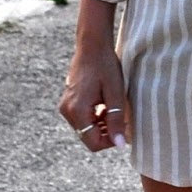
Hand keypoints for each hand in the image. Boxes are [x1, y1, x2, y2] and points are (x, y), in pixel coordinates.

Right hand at [59, 36, 129, 154]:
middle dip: (107, 133)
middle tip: (122, 117)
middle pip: (89, 137)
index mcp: (77, 111)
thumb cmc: (106, 67)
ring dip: (102, 125)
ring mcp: (66, 106)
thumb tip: (120, 144)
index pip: (93, 143)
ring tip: (115, 109)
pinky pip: (83, 119)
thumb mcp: (116, 95)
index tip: (125, 128)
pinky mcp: (69, 102)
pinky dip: (96, 118)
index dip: (111, 141)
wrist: (92, 46)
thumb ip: (116, 121)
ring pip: (86, 129)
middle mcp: (67, 111)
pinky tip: (107, 106)